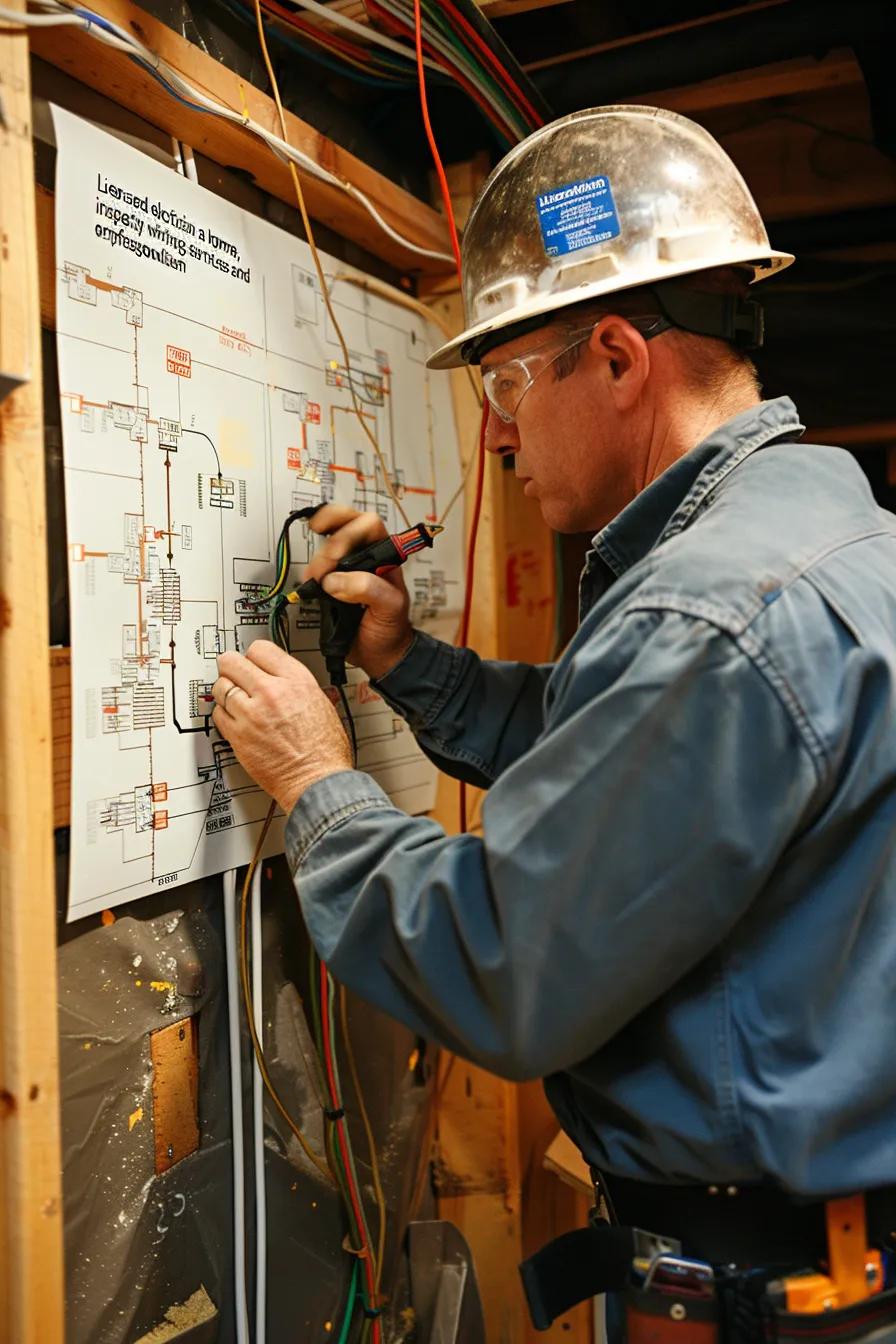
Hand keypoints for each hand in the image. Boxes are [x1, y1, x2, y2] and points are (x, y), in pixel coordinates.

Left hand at [212, 641, 352, 813]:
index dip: (254, 656)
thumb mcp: (322, 704)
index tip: (251, 661)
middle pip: (232, 662)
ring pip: (221, 686)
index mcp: (297, 681)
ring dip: (225, 691)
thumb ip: (297, 687)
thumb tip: (283, 679)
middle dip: (231, 667)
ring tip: (234, 699)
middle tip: (233, 674)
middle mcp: (272, 692)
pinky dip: (223, 714)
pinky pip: (217, 713)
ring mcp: (251, 714)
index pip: (260, 649)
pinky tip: (234, 719)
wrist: (318, 781)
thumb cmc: (326, 751)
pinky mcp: (237, 736)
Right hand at [304, 504, 413, 681]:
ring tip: (316, 579)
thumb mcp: (390, 608)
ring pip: (327, 542)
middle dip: (329, 541)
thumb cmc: (391, 629)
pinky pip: (317, 564)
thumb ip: (370, 589)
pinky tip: (309, 581)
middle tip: (324, 565)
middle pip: (344, 523)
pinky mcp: (330, 581)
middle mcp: (366, 556)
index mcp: (386, 556)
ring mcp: (347, 567)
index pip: (368, 525)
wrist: (379, 654)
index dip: (349, 530)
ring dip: (318, 557)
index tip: (335, 553)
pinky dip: (309, 569)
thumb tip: (336, 580)